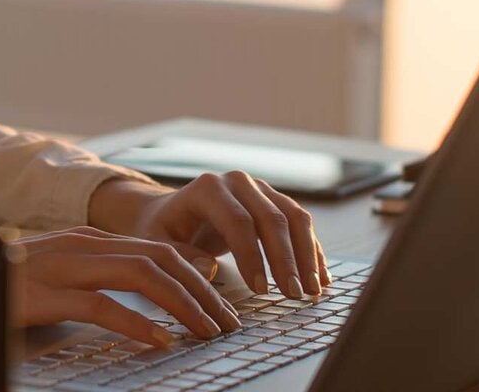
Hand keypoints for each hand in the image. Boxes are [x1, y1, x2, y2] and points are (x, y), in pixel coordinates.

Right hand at [0, 228, 241, 344]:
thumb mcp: (49, 277)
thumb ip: (90, 281)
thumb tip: (133, 305)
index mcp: (86, 239)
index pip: (158, 248)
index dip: (198, 274)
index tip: (223, 301)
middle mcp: (82, 244)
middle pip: (163, 259)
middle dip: (204, 293)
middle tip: (229, 324)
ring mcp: (64, 265)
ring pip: (145, 277)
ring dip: (185, 307)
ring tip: (208, 333)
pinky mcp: (44, 292)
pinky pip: (103, 306)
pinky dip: (138, 324)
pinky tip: (159, 342)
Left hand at [89, 173, 330, 298]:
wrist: (171, 210)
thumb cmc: (163, 229)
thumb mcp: (157, 242)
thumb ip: (180, 256)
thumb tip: (209, 270)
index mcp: (208, 188)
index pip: (238, 222)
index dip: (252, 256)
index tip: (261, 290)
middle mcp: (239, 182)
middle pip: (272, 219)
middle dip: (286, 260)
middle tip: (294, 295)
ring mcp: (260, 188)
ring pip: (294, 218)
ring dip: (307, 256)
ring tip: (313, 290)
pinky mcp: (275, 200)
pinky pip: (300, 222)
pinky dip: (313, 250)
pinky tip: (321, 277)